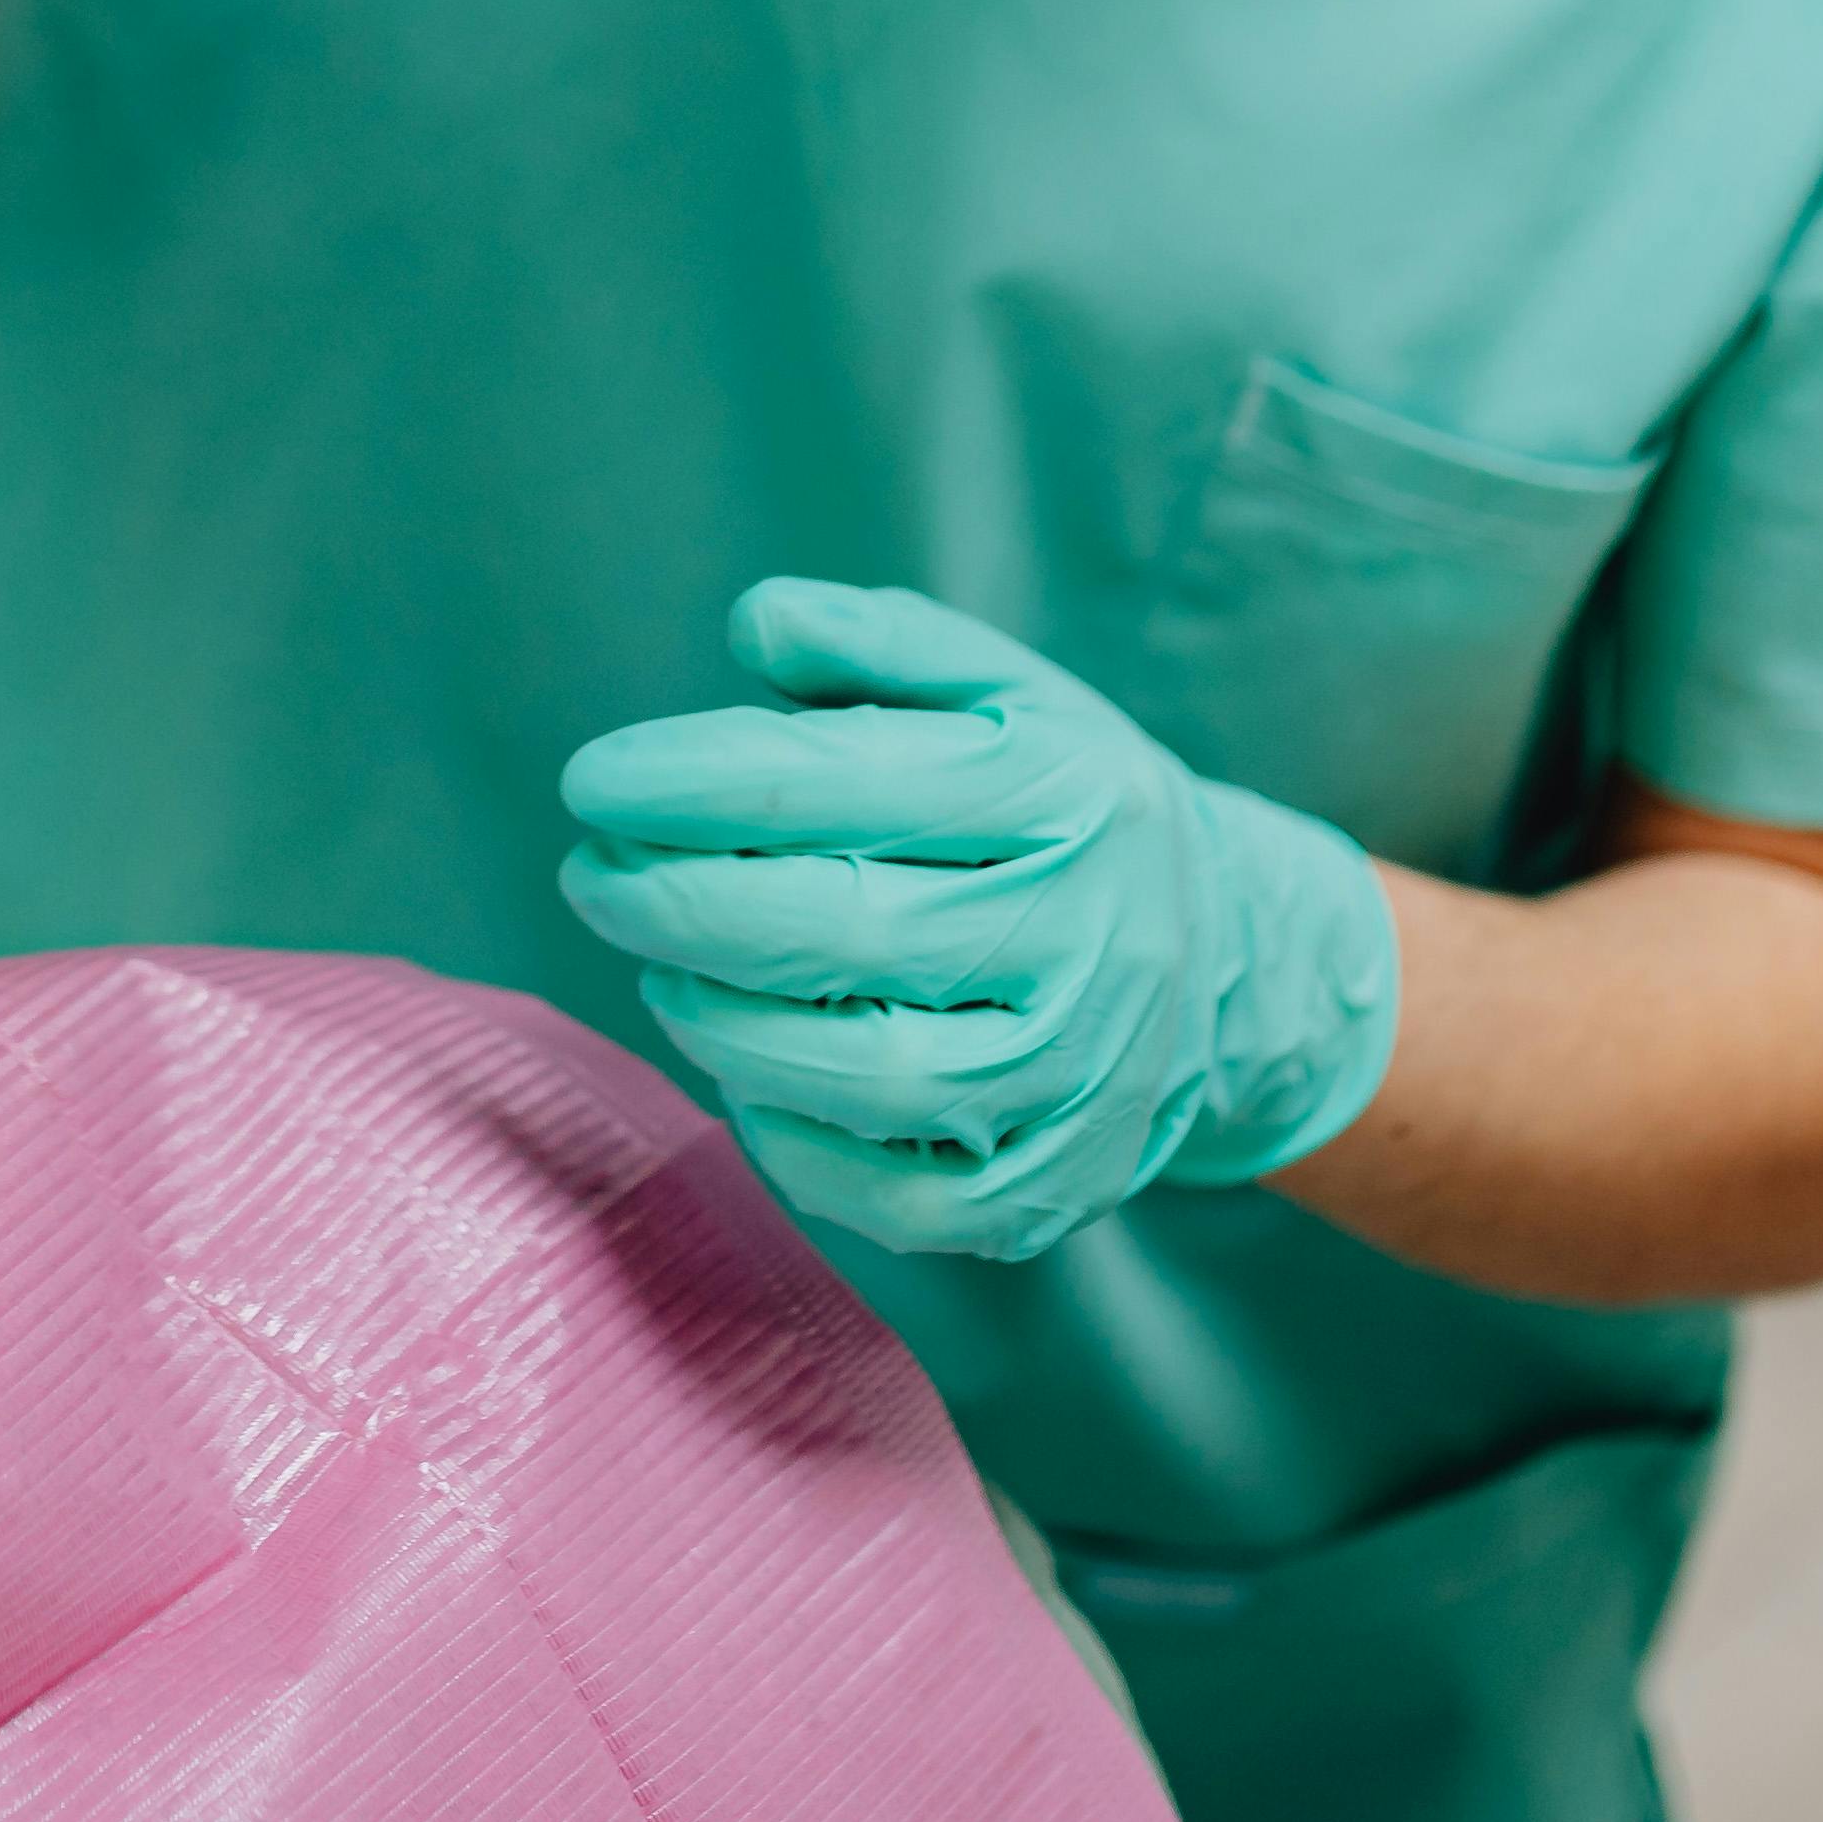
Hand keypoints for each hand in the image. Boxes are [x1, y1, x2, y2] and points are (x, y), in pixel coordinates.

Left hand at [559, 580, 1400, 1265]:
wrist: (1228, 964)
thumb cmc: (1062, 810)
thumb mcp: (1004, 691)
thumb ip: (876, 642)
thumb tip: (755, 624)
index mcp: (1065, 791)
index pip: (851, 781)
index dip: (697, 781)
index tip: (595, 780)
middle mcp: (1086, 934)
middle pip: (846, 930)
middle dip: (683, 903)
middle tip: (594, 876)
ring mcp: (1077, 1076)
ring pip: (867, 1074)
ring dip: (723, 1025)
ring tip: (664, 972)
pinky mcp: (1056, 1187)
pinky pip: (900, 1197)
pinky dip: (795, 1146)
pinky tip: (744, 1077)